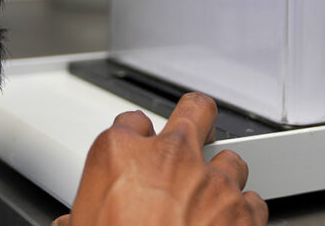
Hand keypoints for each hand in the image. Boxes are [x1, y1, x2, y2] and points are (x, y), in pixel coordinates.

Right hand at [52, 92, 267, 225]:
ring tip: (211, 197)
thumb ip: (82, 215)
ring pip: (231, 159)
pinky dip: (244, 213)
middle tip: (196, 134)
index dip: (135, 138)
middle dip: (197, 120)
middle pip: (194, 110)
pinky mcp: (243, 211)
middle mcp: (170, 157)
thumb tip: (72, 222)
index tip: (137, 152)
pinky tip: (230, 224)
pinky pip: (252, 201)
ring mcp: (211, 181)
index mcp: (119, 154)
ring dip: (222, 177)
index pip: (130, 121)